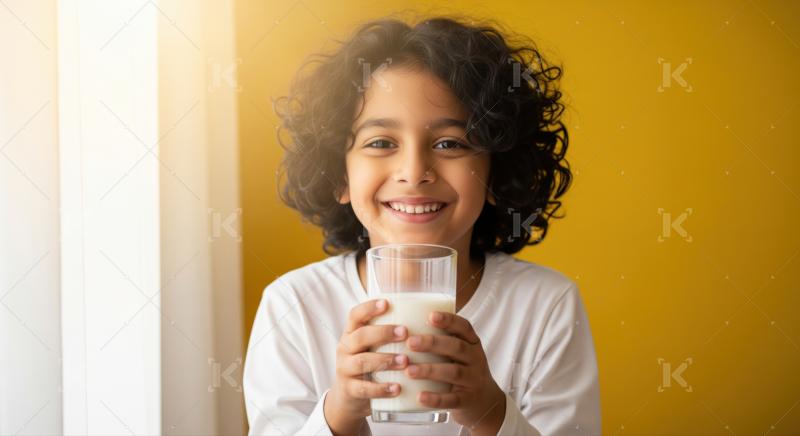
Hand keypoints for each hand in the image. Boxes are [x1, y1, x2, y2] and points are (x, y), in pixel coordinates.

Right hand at [324, 299, 409, 434]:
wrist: (348, 398)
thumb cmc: (369, 365)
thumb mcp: (372, 347)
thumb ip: (389, 335)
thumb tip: (427, 318)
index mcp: (351, 333)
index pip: (355, 315)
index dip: (369, 308)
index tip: (387, 303)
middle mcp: (345, 348)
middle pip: (360, 336)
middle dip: (383, 333)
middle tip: (405, 333)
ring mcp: (345, 369)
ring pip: (362, 362)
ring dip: (385, 360)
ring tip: (405, 361)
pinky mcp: (349, 390)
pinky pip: (364, 389)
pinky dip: (381, 388)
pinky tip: (397, 388)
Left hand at [404, 311, 506, 433]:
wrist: (485, 401)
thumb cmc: (462, 369)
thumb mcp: (459, 352)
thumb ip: (440, 340)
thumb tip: (403, 325)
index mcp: (472, 343)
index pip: (464, 327)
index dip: (448, 320)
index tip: (430, 316)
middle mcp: (476, 359)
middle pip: (457, 347)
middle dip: (433, 343)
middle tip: (410, 342)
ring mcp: (473, 380)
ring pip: (454, 372)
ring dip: (430, 370)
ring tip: (409, 370)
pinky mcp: (468, 400)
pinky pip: (452, 399)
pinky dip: (436, 398)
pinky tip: (420, 396)